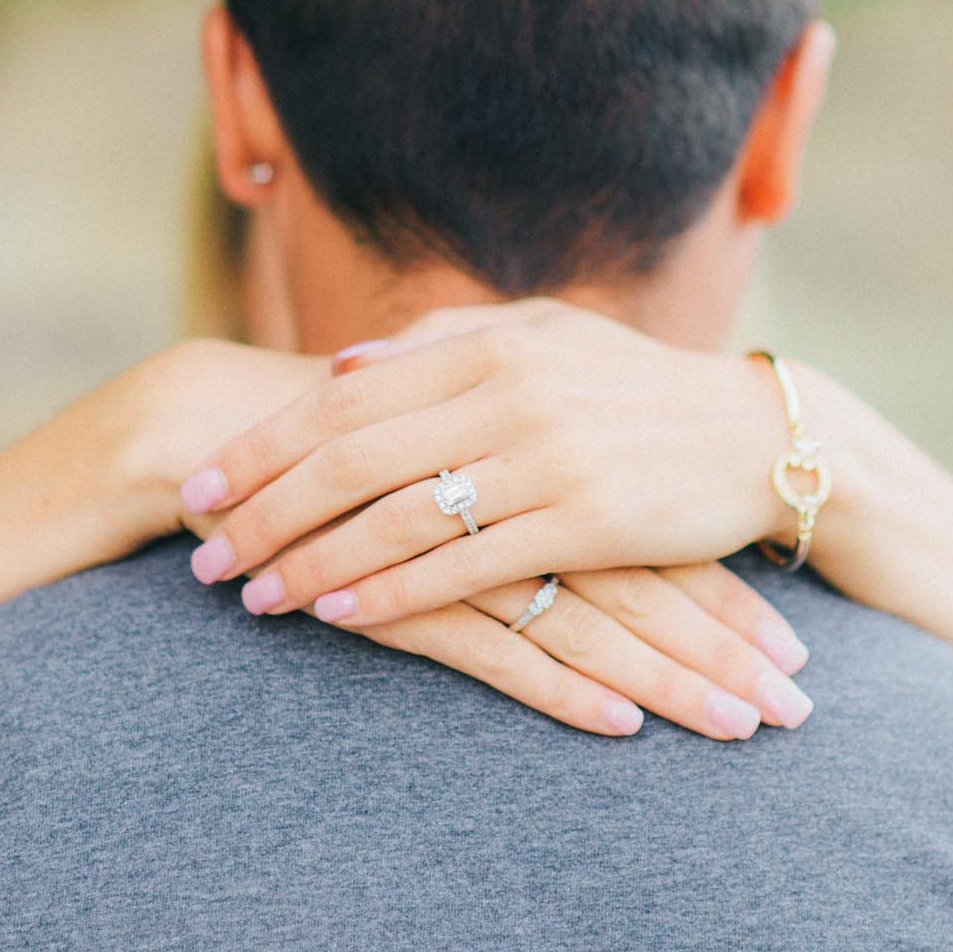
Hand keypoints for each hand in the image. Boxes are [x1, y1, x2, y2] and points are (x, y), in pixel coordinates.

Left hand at [172, 303, 814, 728]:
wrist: (754, 435)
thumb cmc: (632, 385)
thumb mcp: (543, 335)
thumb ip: (440, 341)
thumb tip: (339, 365)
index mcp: (487, 342)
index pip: (343, 396)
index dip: (263, 444)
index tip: (198, 483)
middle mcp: (508, 391)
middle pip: (352, 457)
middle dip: (264, 510)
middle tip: (200, 554)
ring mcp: (548, 457)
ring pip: (398, 517)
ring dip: (313, 560)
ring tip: (252, 596)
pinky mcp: (586, 523)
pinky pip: (468, 567)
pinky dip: (394, 593)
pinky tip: (340, 615)